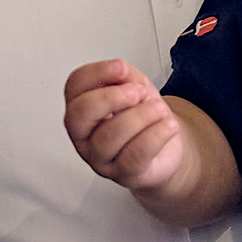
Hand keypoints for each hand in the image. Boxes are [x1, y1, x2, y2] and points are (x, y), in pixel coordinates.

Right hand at [62, 59, 188, 195]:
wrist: (165, 144)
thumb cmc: (143, 116)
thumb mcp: (133, 86)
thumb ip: (124, 76)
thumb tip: (120, 72)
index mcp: (81, 107)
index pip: (75, 86)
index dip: (97, 73)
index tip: (121, 67)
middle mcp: (84, 134)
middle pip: (79, 115)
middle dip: (110, 98)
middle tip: (137, 92)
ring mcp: (100, 158)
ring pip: (109, 137)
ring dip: (140, 117)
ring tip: (159, 109)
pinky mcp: (124, 174)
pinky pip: (134, 156)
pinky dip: (155, 136)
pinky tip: (167, 125)